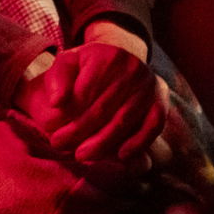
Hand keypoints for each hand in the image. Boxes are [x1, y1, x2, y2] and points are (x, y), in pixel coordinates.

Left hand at [13, 41, 166, 173]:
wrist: (123, 59)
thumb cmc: (89, 66)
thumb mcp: (69, 62)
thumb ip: (58, 78)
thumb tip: (56, 103)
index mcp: (107, 56)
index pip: (84, 93)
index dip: (66, 116)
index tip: (52, 132)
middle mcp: (132, 68)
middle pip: (102, 109)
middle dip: (78, 133)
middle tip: (61, 146)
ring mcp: (149, 85)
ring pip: (124, 121)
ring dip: (102, 144)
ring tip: (81, 155)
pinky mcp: (161, 100)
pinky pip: (152, 126)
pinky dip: (138, 143)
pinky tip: (120, 156)